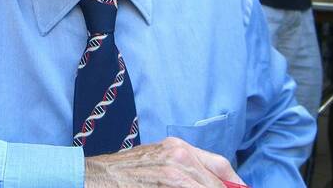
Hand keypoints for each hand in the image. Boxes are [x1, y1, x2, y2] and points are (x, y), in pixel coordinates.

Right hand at [84, 137, 243, 187]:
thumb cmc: (125, 172)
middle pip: (217, 184)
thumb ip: (185, 169)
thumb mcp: (157, 161)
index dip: (236, 183)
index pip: (221, 165)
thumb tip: (214, 183)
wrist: (96, 177)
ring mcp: (173, 175)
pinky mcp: (165, 185)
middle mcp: (180, 157)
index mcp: (179, 148)